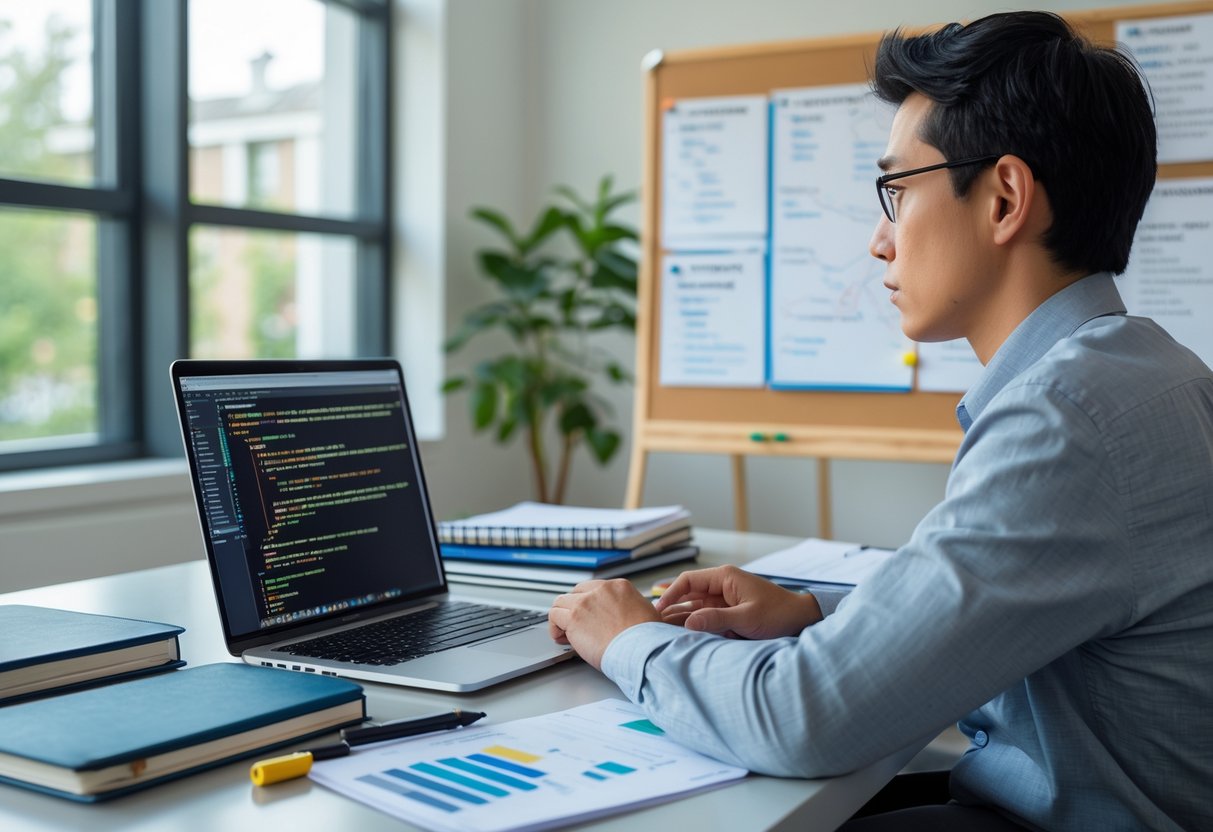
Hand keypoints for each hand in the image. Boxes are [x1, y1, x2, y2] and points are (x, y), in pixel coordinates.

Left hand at [548, 579, 661, 669]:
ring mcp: (586, 601)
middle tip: (574, 626)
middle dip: (573, 609)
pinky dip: (554, 627)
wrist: (641, 649)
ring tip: (564, 633)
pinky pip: (554, 616)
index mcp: (620, 587)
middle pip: (576, 593)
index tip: (587, 617)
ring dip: (561, 618)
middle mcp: (601, 590)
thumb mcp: (646, 614)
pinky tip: (561, 638)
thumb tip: (624, 619)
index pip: (594, 589)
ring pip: (561, 602)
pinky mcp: (574, 616)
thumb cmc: (646, 640)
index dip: (588, 604)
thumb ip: (630, 610)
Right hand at [654, 564, 821, 638]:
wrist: (801, 620)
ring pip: (694, 607)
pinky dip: (693, 624)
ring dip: (679, 617)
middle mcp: (721, 586)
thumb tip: (688, 624)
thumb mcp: (748, 617)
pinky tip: (679, 633)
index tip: (657, 608)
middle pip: (688, 594)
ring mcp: (724, 600)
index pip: (688, 581)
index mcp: (725, 578)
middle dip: (670, 607)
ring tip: (659, 630)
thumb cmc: (779, 613)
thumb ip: (717, 619)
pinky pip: (705, 616)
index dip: (670, 593)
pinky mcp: (728, 613)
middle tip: (651, 621)